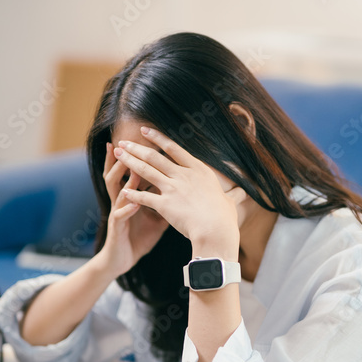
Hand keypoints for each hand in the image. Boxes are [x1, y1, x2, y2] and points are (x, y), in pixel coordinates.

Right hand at [95, 141, 169, 276]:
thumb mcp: (156, 217)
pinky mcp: (116, 227)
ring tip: (132, 167)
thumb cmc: (138, 237)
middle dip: (124, 158)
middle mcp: (122, 201)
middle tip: (129, 142)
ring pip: (116, 190)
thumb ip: (166, 202)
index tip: (144, 141)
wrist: (123, 259)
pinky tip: (135, 201)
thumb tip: (184, 191)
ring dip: (124, 178)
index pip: (133, 171)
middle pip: (119, 174)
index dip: (137, 157)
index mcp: (131, 196)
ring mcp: (117, 213)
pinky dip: (127, 208)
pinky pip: (119, 215)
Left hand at [114, 127, 241, 253]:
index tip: (146, 131)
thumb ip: (233, 195)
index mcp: (199, 171)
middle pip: (155, 157)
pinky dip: (132, 194)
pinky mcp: (164, 204)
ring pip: (146, 171)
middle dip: (137, 147)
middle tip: (124, 141)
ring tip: (117, 154)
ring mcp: (173, 189)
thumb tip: (243, 192)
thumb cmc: (225, 218)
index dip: (158, 139)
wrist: (216, 230)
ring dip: (130, 161)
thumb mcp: (230, 203)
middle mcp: (183, 175)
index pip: (175, 149)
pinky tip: (122, 190)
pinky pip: (144, 197)